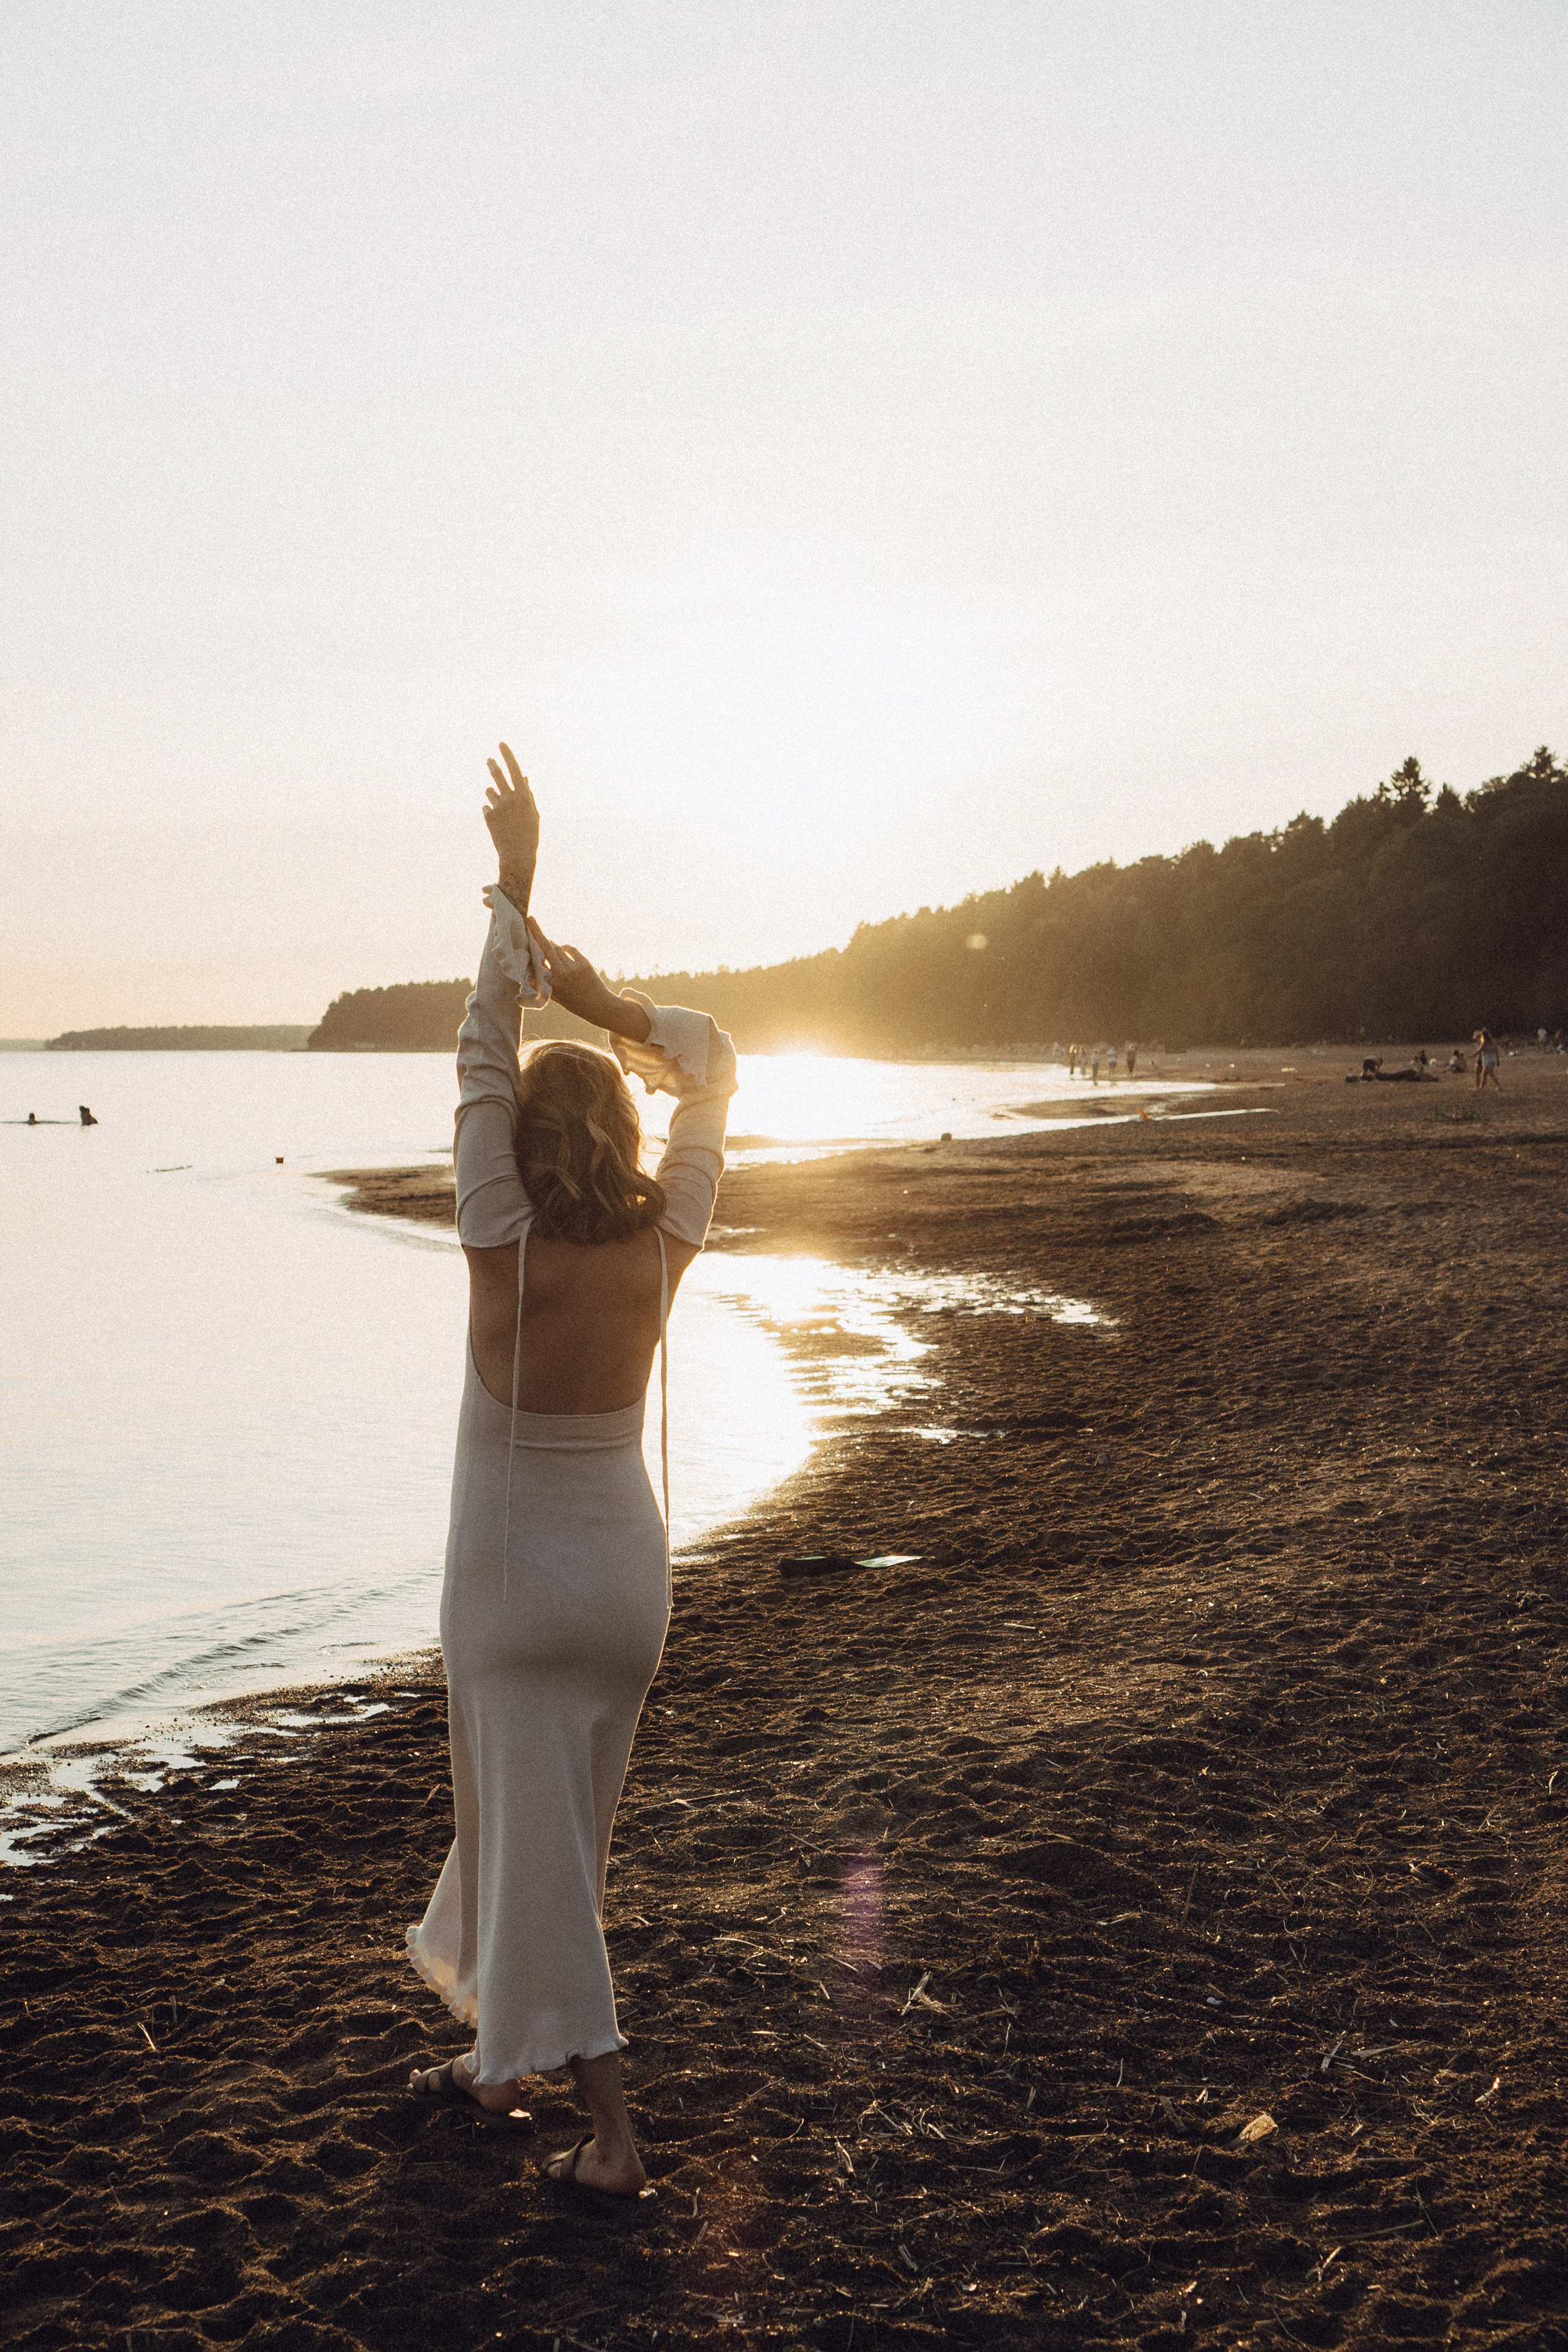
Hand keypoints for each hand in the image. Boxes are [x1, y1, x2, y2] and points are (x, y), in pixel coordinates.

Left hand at [483, 743, 539, 876]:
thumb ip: (527, 793)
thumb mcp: (533, 813)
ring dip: (493, 795)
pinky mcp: (488, 816)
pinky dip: (491, 811)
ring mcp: (498, 807)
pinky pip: (486, 807)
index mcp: (524, 796)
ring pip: (490, 791)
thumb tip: (523, 776)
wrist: (517, 855)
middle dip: (493, 765)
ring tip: (501, 808)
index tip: (501, 744)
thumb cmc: (529, 834)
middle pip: (497, 775)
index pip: (514, 769)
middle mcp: (510, 798)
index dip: (508, 755)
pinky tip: (498, 824)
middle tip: (489, 760)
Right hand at [528, 924, 651, 1043]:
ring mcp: (572, 967)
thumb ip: (543, 983)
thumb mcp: (555, 996)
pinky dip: (564, 948)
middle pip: (545, 947)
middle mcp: (560, 974)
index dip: (530, 948)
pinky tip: (562, 949)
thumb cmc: (574, 1003)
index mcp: (550, 984)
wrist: (598, 1005)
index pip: (536, 961)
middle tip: (530, 918)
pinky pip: (569, 949)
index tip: (523, 938)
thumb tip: (531, 971)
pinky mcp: (584, 963)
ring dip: (551, 944)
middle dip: (536, 931)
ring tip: (546, 942)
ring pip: (557, 948)